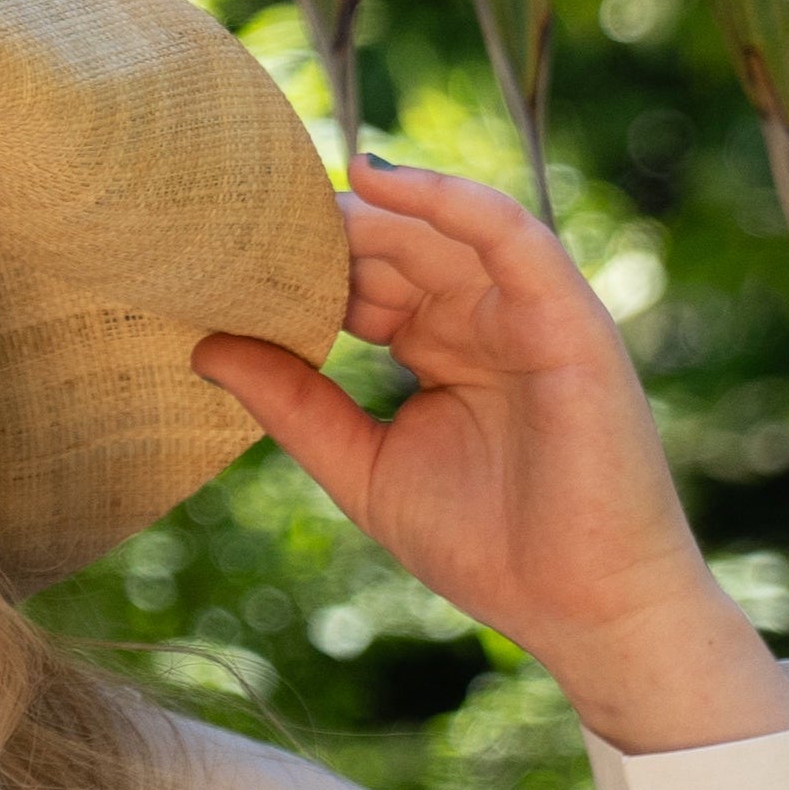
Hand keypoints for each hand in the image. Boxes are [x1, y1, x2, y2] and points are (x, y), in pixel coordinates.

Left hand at [191, 156, 788, 759]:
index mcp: (439, 347)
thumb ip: (294, 405)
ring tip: (292, 197)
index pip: (367, 279)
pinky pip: (510, 236)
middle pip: (397, 245)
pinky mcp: (571, 319)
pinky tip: (377, 179)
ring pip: (443, 229)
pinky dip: (449, 198)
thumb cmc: (488, 547)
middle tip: (242, 217)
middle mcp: (483, 319)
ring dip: (370, 208)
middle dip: (324, 232)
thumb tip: (203, 347)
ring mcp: (530, 314)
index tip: (224, 255)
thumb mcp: (364, 466)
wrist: (586, 610)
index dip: (302, 265)